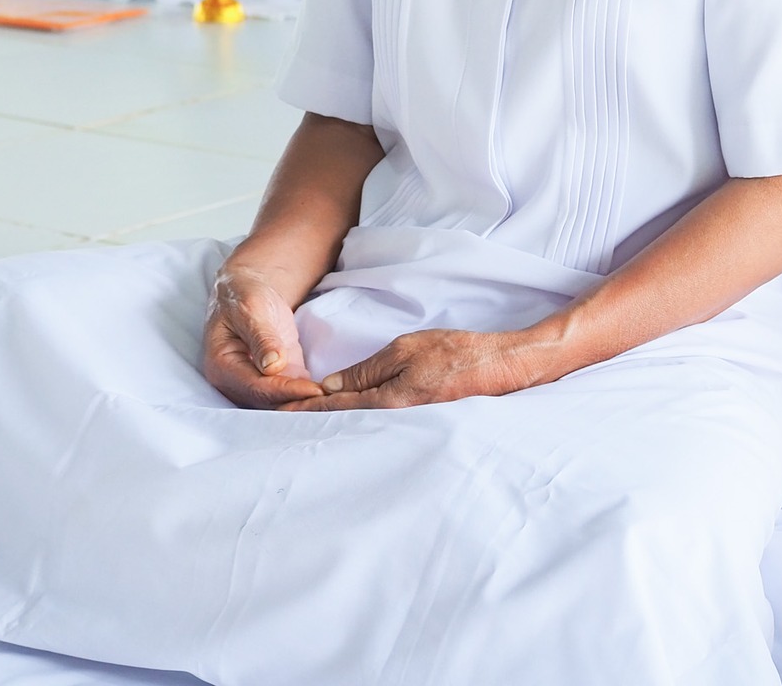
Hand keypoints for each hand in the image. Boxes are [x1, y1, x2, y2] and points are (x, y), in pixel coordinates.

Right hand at [203, 268, 323, 408]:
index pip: (255, 388)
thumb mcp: (251, 309)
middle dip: (298, 401)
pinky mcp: (273, 380)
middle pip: (267, 402)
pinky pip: (289, 393)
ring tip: (334, 399)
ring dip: (304, 401)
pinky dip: (307, 394)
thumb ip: (262, 338)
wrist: (248, 293)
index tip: (312, 390)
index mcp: (221, 366)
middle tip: (331, 399)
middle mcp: (234, 382)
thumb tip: (272, 366)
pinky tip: (329, 393)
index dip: (284, 391)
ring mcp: (253, 383)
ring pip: (279, 402)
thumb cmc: (244, 297)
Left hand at [281, 328, 542, 411]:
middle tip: (280, 428)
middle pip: (345, 427)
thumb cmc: (457, 354)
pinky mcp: (422, 429)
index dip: (304, 412)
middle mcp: (396, 421)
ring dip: (335, 429)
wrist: (505, 368)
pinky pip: (382, 431)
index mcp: (389, 401)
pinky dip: (361, 428)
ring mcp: (410, 429)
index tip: (276, 416)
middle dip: (314, 426)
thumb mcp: (407, 350)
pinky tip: (350, 428)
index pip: (336, 409)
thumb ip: (369, 370)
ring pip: (361, 430)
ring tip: (306, 430)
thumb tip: (329, 388)